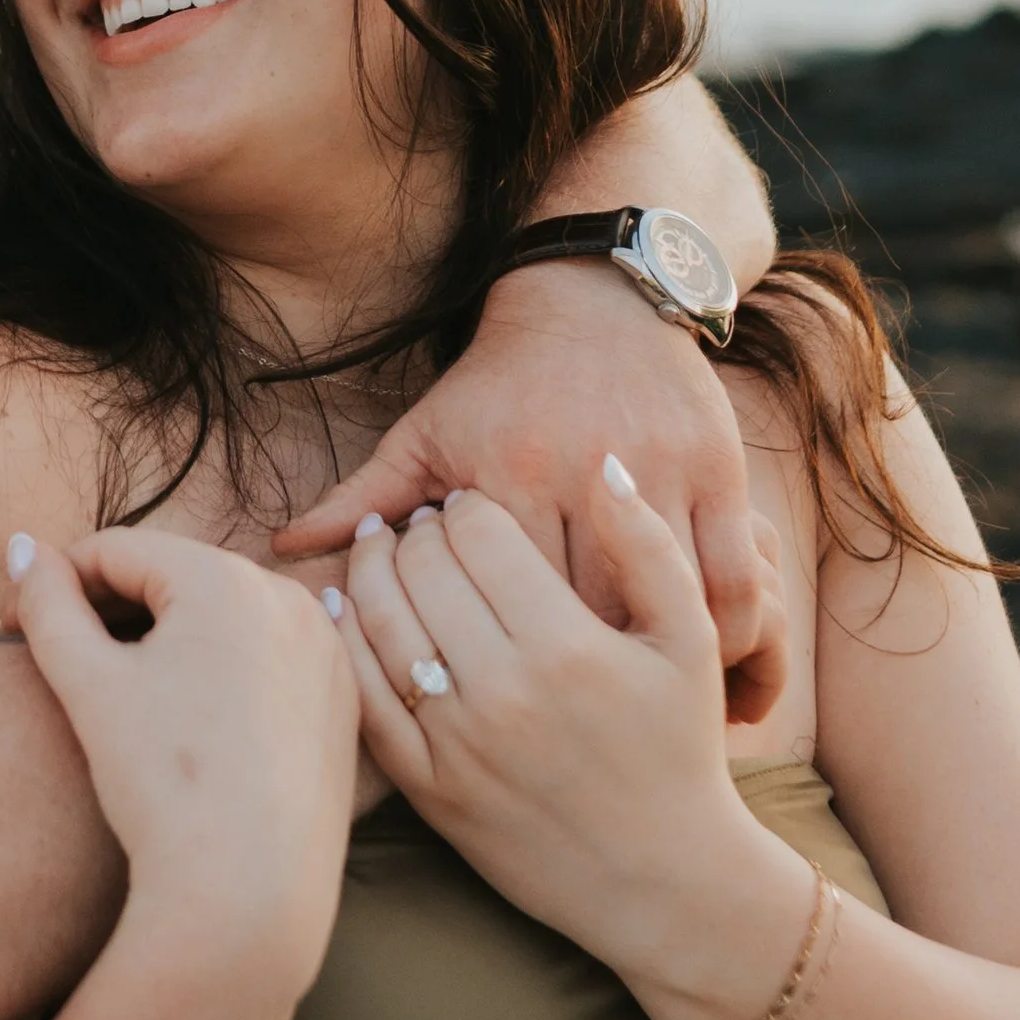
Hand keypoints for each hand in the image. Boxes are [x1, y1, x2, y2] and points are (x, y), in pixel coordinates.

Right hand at [8, 525, 357, 1009]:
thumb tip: (26, 547)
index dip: (55, 583)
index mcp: (225, 578)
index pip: (117, 552)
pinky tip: (189, 719)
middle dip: (114, 608)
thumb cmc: (163, 786)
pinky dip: (224, 670)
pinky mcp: (343, 697)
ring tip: (123, 693)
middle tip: (61, 659)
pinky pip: (269, 658)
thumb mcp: (86, 684)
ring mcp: (325, 647)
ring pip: (225, 617)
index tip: (10, 627)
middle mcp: (289, 596)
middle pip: (175, 577)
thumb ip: (47, 603)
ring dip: (170, 636)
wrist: (249, 893)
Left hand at [274, 260, 784, 720]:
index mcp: (508, 471)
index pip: (499, 589)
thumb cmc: (502, 383)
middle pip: (579, 605)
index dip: (497, 648)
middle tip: (564, 718)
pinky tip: (718, 668)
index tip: (498, 688)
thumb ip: (363, 497)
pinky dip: (732, 631)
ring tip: (638, 706)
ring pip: (662, 599)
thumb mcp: (431, 432)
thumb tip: (284, 551)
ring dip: (657, 661)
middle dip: (573, 668)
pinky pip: (735, 578)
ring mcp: (661, 471)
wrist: (599, 300)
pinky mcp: (723, 470)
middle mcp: (582, 473)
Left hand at [328, 464, 806, 1017]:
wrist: (663, 879)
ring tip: (381, 549)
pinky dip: (345, 640)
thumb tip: (604, 464)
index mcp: (569, 645)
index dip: (465, 506)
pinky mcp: (428, 789)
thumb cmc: (679, 748)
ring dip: (370, 571)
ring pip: (382, 622)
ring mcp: (459, 744)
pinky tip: (345, 605)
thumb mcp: (693, 640)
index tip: (469, 506)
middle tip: (421, 524)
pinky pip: (365, 695)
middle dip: (415, 532)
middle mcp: (506, 692)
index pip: (480, 534)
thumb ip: (648, 547)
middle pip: (424, 569)